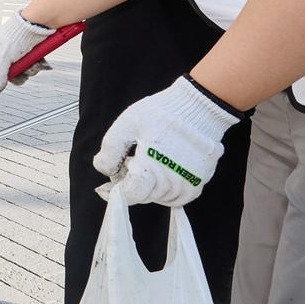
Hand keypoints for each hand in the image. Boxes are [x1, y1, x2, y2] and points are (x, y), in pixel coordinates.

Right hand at [0, 11, 54, 94]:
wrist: (38, 23)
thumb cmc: (17, 35)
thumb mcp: (4, 56)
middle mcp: (6, 55)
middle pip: (11, 76)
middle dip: (20, 76)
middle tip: (24, 70)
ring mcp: (19, 55)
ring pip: (25, 72)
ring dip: (31, 70)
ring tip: (35, 62)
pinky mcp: (31, 54)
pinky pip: (34, 66)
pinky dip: (39, 65)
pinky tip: (41, 60)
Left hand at [92, 77, 244, 206]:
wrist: (198, 106)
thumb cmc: (161, 113)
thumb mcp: (127, 124)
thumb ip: (110, 149)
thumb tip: (103, 170)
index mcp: (152, 169)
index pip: (131, 195)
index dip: (115, 191)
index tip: (107, 184)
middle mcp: (173, 181)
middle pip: (144, 196)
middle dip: (131, 183)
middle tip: (128, 161)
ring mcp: (189, 183)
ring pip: (161, 197)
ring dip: (149, 187)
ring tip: (147, 162)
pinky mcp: (201, 180)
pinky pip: (180, 197)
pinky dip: (167, 191)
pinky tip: (161, 172)